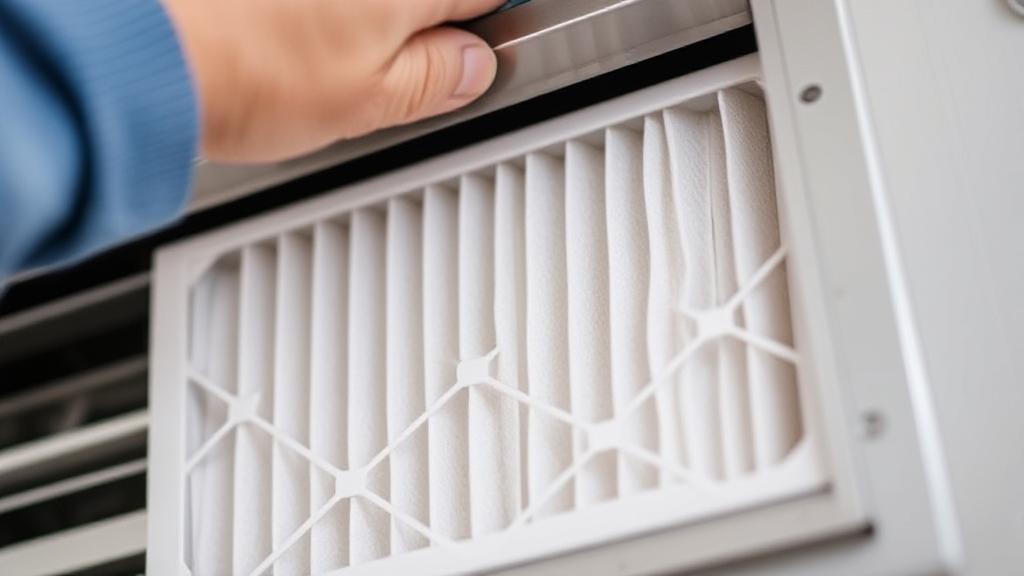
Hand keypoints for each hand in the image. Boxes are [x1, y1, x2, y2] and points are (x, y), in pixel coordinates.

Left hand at [162, 0, 504, 162]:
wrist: (143, 46)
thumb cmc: (246, 71)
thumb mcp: (370, 103)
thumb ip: (437, 80)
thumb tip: (473, 67)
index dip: (485, 25)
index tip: (467, 51)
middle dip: (417, 19)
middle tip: (383, 66)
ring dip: (361, 15)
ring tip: (317, 49)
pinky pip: (320, 1)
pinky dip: (314, 10)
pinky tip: (285, 28)